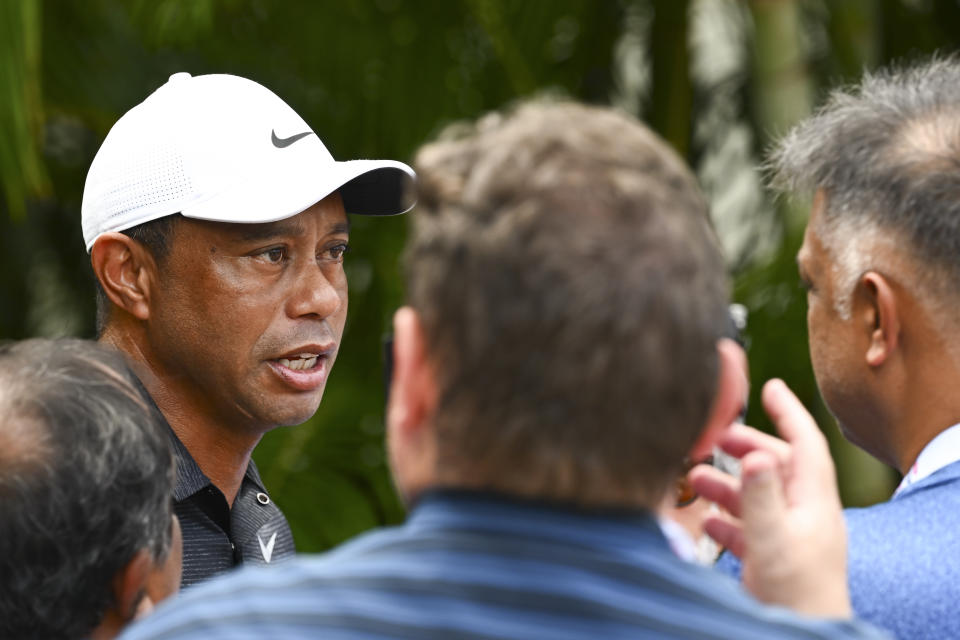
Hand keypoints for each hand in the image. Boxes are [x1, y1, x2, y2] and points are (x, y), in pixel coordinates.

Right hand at [689, 379, 849, 617]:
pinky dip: (727, 520)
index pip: (806, 443)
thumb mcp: (772, 538)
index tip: (770, 386)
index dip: (789, 411)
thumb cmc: (794, 592)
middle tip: (713, 437)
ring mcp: (790, 536)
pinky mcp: (774, 560)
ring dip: (727, 486)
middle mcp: (803, 514)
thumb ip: (760, 495)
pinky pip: (749, 529)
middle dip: (745, 449)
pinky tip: (706, 522)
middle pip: (776, 466)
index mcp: (813, 501)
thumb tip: (758, 453)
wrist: (801, 635)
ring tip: (694, 479)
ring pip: (757, 497)